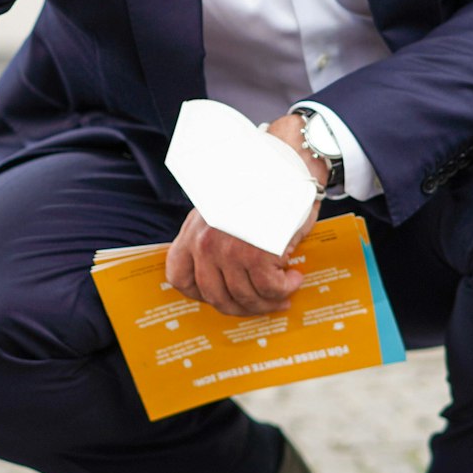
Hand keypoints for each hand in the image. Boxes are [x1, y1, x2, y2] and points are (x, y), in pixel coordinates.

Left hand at [163, 113, 327, 316]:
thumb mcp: (224, 211)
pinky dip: (285, 290)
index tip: (221, 296)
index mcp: (193, 231)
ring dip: (268, 302)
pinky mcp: (257, 254)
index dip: (199, 295)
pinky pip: (270, 289)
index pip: (178, 277)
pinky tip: (294, 279)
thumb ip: (216, 241)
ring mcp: (229, 250)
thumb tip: (230, 281)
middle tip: (262, 305)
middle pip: (214, 296)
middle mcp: (205, 243)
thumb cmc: (261, 188)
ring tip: (284, 293)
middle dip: (241, 307)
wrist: (287, 165)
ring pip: (245, 297)